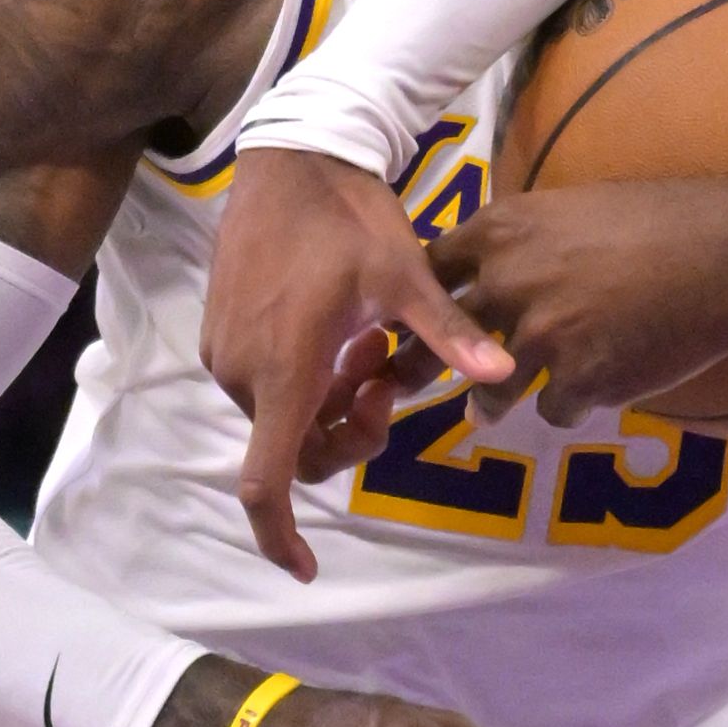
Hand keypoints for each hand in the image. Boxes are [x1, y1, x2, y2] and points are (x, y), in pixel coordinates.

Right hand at [207, 147, 516, 580]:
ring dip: (329, 404)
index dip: (281, 536)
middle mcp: (242, 373)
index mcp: (282, 373)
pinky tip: (343, 334)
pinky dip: (306, 381)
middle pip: (292, 449)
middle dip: (346, 436)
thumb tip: (505, 376)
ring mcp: (225, 352)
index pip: (266, 483)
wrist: (292, 157)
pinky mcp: (221, 331)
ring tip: (372, 348)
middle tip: (391, 385)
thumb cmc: (349, 219)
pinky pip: (265, 384)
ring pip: (281, 416)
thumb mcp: (406, 277)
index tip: (306, 569)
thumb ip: (449, 335)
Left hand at [435, 179, 727, 428]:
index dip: (422, 300)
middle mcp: (509, 283)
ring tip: (487, 411)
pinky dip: (568, 404)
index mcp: (501, 231)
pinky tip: (591, 388)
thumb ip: (521, 242)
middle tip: (415, 380)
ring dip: (489, 402)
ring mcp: (542, 338)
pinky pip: (552, 410)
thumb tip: (489, 270)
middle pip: (439, 338)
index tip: (420, 319)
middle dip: (426, 364)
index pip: (430, 271)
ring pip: (489, 391)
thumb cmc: (659, 218)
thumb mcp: (572, 208)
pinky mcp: (580, 382)